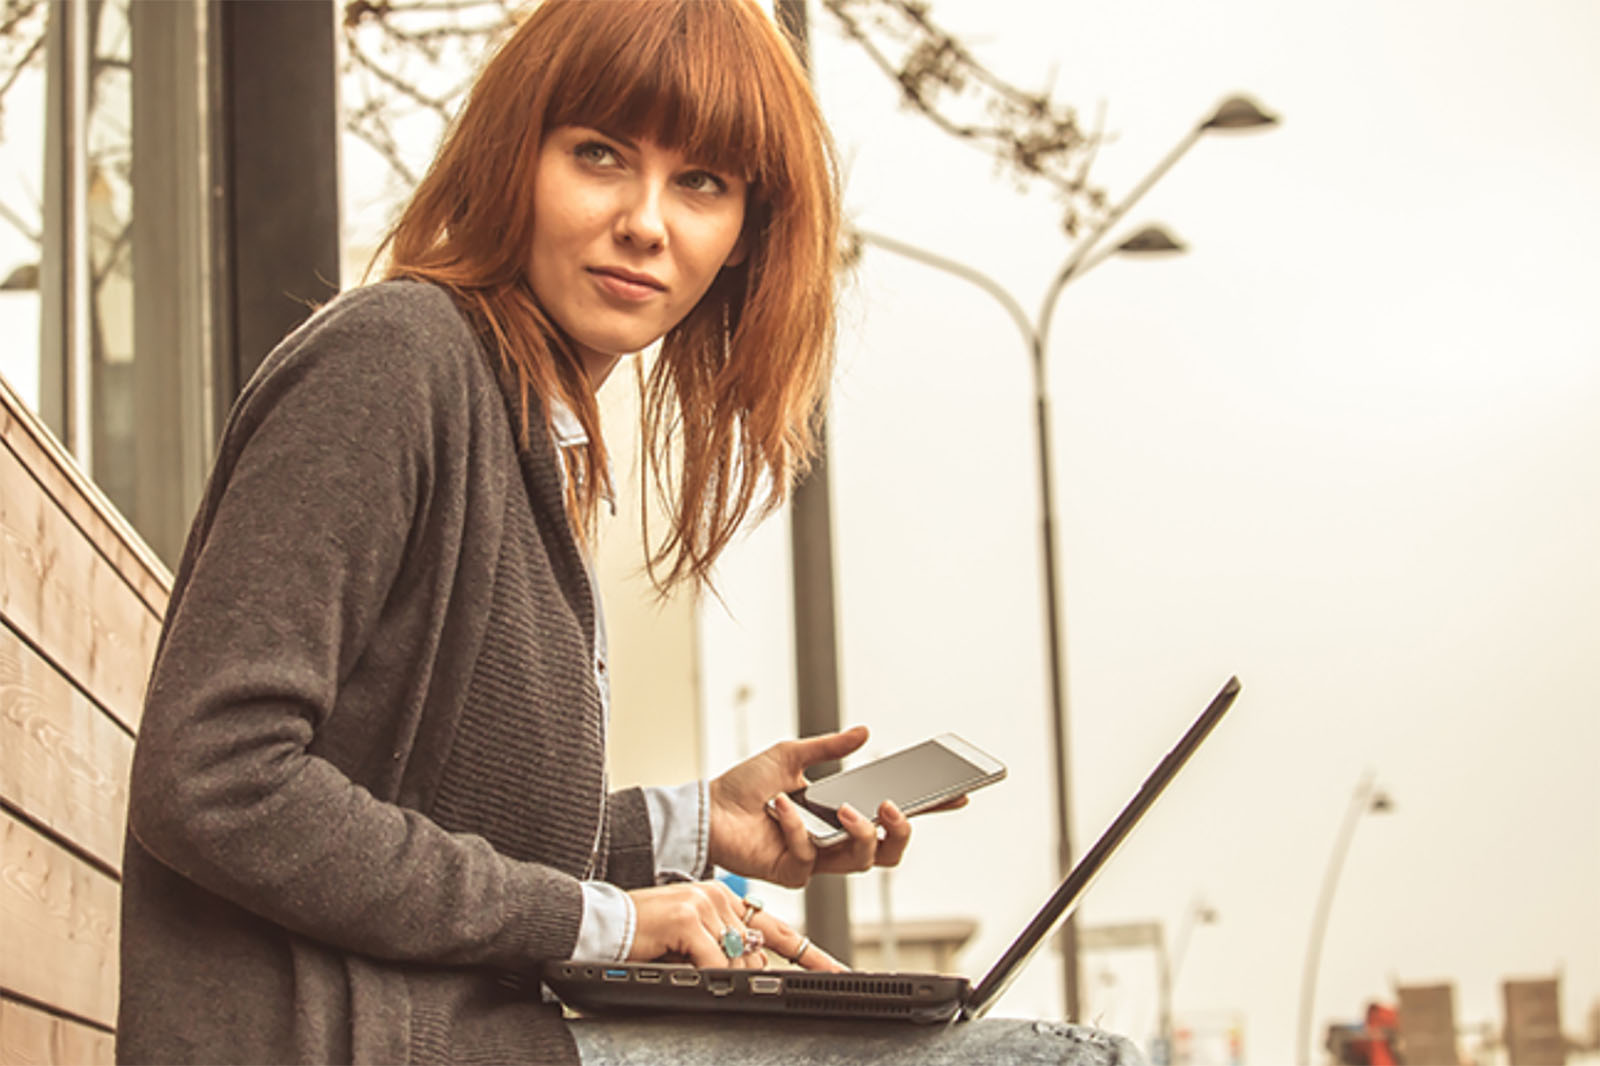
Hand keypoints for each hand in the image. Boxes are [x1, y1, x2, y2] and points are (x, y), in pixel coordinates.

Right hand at [626, 882, 844, 971]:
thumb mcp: (691, 940)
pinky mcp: (688, 918)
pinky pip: (715, 964)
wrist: (604, 923)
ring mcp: (705, 905)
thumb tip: (752, 971)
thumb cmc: (642, 937)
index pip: (776, 929)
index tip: (839, 971)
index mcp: (723, 898)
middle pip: (755, 956)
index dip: (811, 954)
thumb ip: (723, 947)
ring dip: (718, 978)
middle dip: (743, 979)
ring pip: (737, 962)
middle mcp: (719, 896)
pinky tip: (687, 969)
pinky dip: (706, 977)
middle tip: (718, 981)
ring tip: (686, 966)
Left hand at [708, 727, 955, 887]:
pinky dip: (796, 826)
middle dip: (901, 832)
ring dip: (857, 833)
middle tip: (892, 807)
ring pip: (862, 862)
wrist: (708, 810)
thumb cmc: (744, 788)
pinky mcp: (794, 872)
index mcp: (839, 813)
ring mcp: (817, 860)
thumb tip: (864, 731)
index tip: (958, 795)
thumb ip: (829, 747)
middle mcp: (834, 840)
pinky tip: (781, 808)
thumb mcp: (790, 755)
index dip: (928, 810)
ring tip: (844, 809)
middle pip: (889, 853)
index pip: (892, 817)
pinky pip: (810, 854)